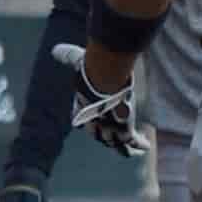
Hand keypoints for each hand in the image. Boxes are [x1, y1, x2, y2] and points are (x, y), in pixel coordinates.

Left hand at [51, 43, 151, 159]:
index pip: (80, 120)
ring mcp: (109, 129)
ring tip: (130, 151)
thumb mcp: (77, 61)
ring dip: (123, 148)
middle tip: (112, 140)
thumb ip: (67, 56)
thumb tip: (54, 49)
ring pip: (116, 144)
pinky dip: (139, 144)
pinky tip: (146, 146)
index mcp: (81, 109)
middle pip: (98, 136)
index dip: (84, 123)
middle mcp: (93, 123)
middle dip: (105, 139)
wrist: (104, 79)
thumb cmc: (90, 70)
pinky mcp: (124, 131)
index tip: (85, 124)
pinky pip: (132, 142)